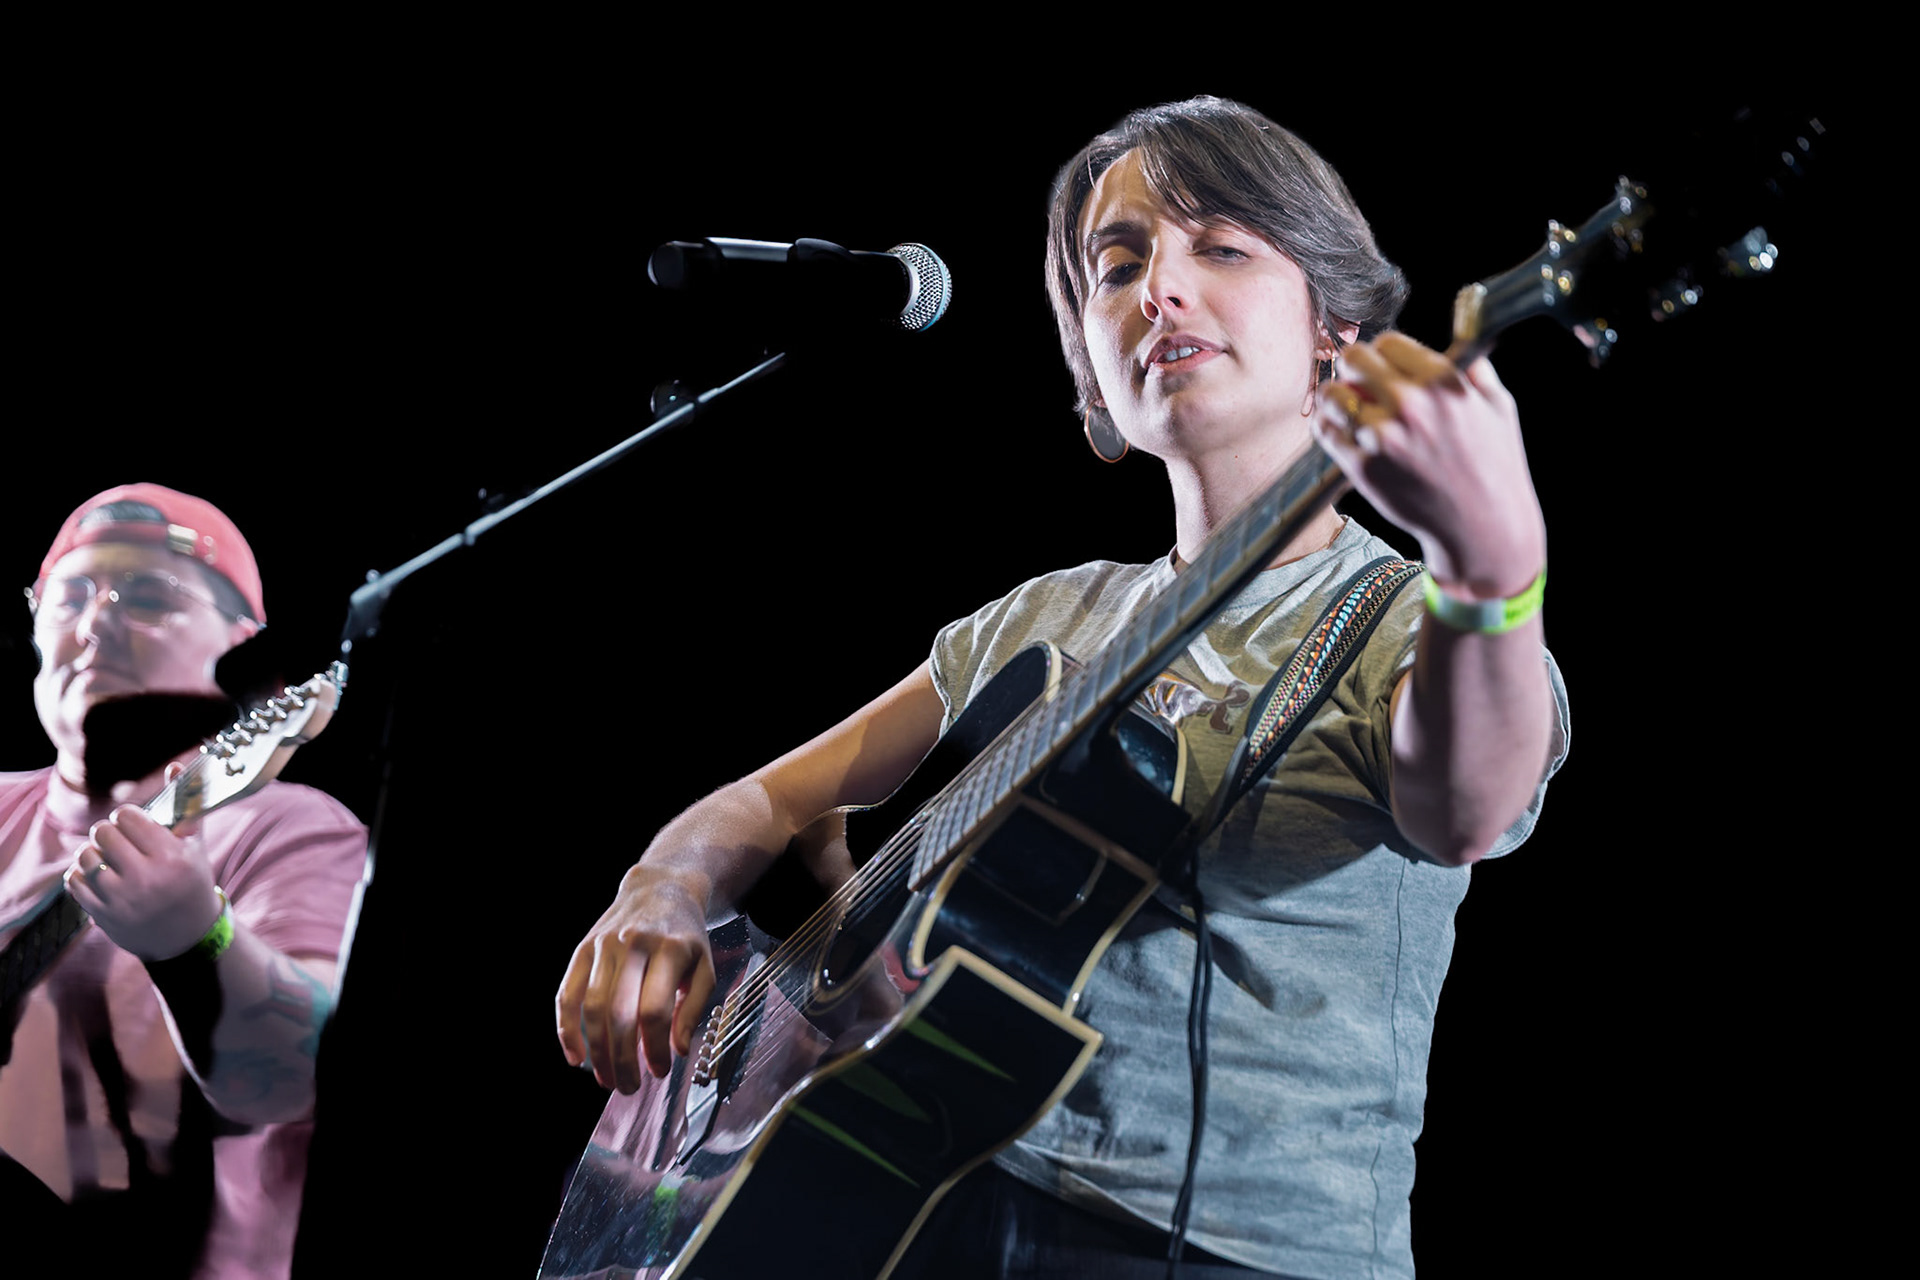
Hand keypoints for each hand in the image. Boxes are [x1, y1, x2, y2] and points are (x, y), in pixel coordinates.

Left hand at [63, 803, 221, 960]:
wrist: (186, 935)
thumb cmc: (191, 881)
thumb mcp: (195, 845)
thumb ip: (186, 804)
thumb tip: (176, 765)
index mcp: (171, 857)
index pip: (127, 816)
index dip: (127, 816)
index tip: (134, 824)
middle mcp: (145, 878)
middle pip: (103, 831)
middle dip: (109, 831)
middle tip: (120, 840)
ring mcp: (121, 899)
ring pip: (85, 855)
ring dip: (94, 852)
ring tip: (108, 858)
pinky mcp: (102, 914)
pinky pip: (73, 880)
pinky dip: (82, 873)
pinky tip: (99, 875)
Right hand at [555, 864, 716, 1093]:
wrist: (660, 889)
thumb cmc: (685, 937)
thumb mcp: (704, 967)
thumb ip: (694, 1009)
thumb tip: (678, 1050)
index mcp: (670, 949)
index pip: (655, 1010)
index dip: (655, 1048)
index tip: (660, 1071)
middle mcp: (634, 944)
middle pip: (620, 1013)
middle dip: (622, 1059)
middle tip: (628, 1086)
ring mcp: (604, 945)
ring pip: (592, 1007)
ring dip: (597, 1050)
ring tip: (606, 1078)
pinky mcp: (583, 949)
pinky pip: (567, 994)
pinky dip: (567, 1029)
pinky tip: (575, 1056)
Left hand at [1315, 332, 1545, 596]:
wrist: (1483, 528)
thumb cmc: (1495, 467)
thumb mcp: (1500, 408)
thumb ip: (1475, 370)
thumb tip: (1459, 344)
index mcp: (1444, 382)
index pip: (1388, 342)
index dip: (1382, 352)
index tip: (1382, 364)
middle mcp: (1412, 405)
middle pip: (1354, 359)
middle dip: (1353, 367)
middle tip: (1356, 380)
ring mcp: (1384, 437)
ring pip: (1332, 395)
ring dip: (1335, 397)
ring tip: (1344, 406)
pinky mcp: (1364, 468)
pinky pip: (1326, 433)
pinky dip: (1327, 427)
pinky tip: (1339, 430)